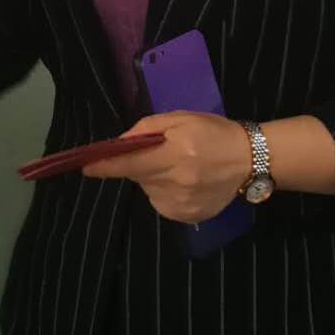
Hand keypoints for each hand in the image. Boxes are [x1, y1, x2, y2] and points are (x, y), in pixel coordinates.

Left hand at [83, 112, 252, 223]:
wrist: (249, 159)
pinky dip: (164, 192)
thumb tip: (119, 143)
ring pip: (148, 190)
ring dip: (153, 178)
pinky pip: (161, 203)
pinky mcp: (187, 217)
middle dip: (138, 164)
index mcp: (176, 153)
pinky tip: (185, 182)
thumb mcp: (180, 119)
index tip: (85, 167)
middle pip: (137, 176)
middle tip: (160, 153)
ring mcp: (182, 203)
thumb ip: (147, 129)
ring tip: (179, 167)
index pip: (130, 162)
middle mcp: (177, 182)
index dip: (106, 166)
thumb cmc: (212, 131)